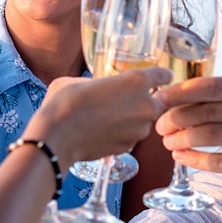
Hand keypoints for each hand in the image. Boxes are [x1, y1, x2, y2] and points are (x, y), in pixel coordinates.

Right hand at [24, 67, 171, 167]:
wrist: (57, 136)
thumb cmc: (65, 101)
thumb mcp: (82, 80)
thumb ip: (100, 82)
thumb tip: (100, 88)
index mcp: (136, 81)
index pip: (164, 75)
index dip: (161, 76)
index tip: (160, 78)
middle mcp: (144, 105)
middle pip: (158, 102)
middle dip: (147, 101)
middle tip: (127, 100)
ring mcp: (139, 129)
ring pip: (144, 122)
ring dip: (133, 119)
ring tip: (109, 117)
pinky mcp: (129, 147)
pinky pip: (132, 137)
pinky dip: (123, 134)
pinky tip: (104, 131)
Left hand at [153, 76, 221, 212]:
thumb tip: (183, 99)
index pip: (214, 85)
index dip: (181, 92)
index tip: (158, 99)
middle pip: (208, 109)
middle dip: (175, 116)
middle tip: (158, 125)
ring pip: (210, 134)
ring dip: (182, 138)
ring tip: (167, 142)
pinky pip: (219, 161)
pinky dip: (194, 158)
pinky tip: (180, 157)